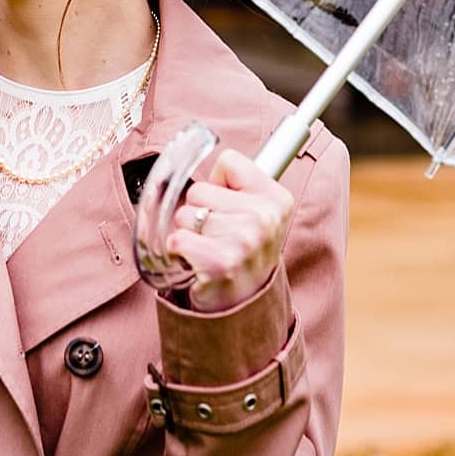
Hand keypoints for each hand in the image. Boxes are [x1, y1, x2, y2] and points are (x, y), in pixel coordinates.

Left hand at [163, 149, 294, 312]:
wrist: (242, 307)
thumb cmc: (240, 252)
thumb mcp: (254, 212)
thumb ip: (235, 181)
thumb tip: (194, 149)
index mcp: (277, 199)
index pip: (228, 162)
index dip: (219, 185)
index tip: (230, 210)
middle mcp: (265, 217)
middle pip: (200, 188)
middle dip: (199, 212)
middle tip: (217, 238)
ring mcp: (245, 240)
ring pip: (185, 214)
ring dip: (188, 233)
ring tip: (208, 251)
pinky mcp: (221, 262)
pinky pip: (177, 239)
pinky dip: (178, 252)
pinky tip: (197, 264)